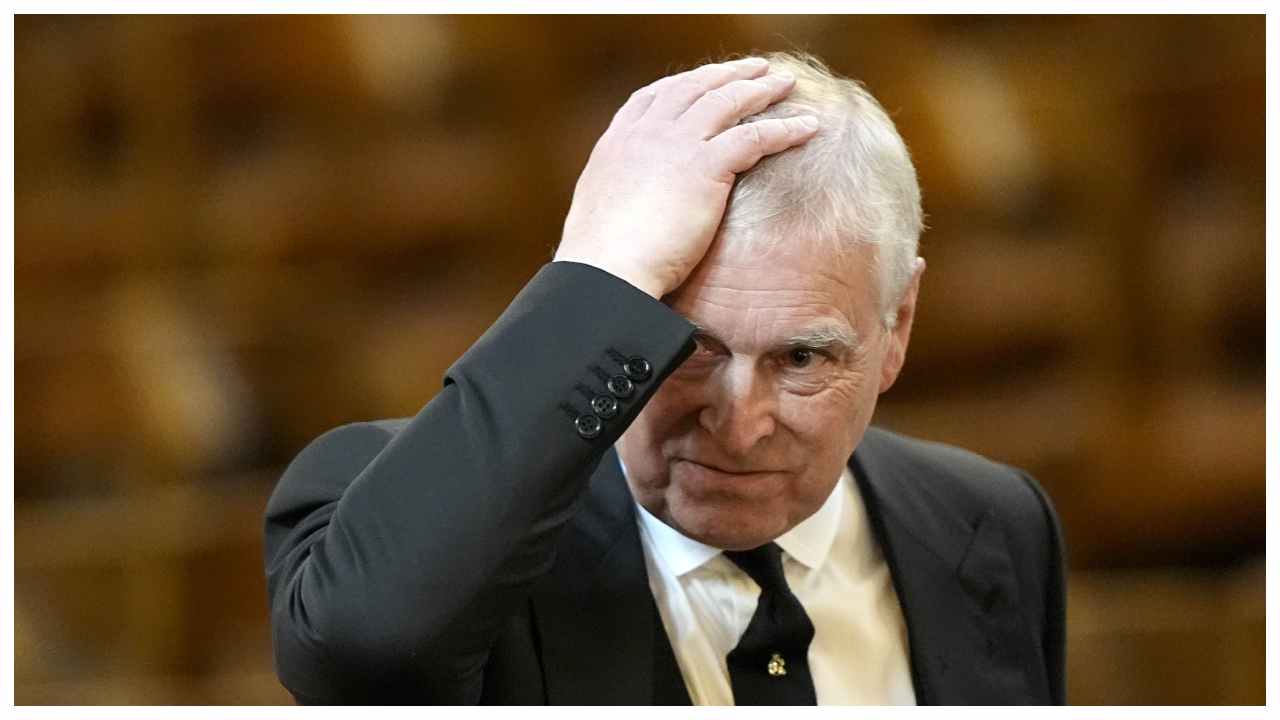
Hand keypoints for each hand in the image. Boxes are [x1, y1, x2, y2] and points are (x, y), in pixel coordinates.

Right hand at [555, 57, 819, 298]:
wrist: (608, 270)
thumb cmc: (603, 260)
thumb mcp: (600, 215)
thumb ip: (619, 198)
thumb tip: (627, 210)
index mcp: (617, 143)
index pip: (653, 98)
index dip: (683, 85)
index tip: (703, 81)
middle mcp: (646, 133)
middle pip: (694, 87)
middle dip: (727, 74)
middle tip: (754, 69)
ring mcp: (676, 144)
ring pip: (727, 101)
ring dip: (761, 89)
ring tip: (786, 83)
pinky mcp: (705, 165)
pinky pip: (755, 136)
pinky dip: (784, 128)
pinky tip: (807, 127)